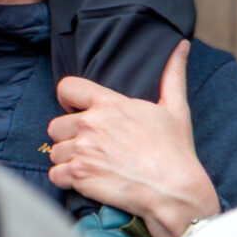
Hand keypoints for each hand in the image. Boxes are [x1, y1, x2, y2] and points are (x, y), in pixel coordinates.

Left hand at [47, 41, 218, 236]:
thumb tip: (182, 45)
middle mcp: (90, 124)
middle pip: (55, 125)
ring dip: (66, 160)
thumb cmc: (175, 151)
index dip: (67, 100)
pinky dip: (65, 180)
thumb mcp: (175, 107)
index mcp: (108, 104)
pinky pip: (54, 175)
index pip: (67, 88)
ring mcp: (82, 150)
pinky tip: (83, 181)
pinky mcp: (79, 176)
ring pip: (55, 152)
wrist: (174, 192)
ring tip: (89, 166)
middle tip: (87, 147)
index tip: (76, 111)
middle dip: (67, 136)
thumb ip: (172, 74)